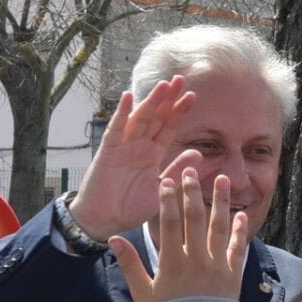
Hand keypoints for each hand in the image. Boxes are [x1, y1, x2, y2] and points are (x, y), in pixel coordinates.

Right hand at [66, 77, 201, 239]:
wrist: (104, 222)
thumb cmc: (129, 208)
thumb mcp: (161, 190)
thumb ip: (176, 170)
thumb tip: (198, 153)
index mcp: (152, 154)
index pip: (168, 128)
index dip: (179, 112)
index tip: (192, 96)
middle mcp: (139, 146)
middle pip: (155, 117)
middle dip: (167, 99)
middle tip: (180, 80)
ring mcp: (123, 146)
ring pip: (139, 118)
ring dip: (150, 101)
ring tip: (163, 85)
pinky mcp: (108, 151)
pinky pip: (116, 129)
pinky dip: (122, 113)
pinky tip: (129, 97)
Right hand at [113, 170, 249, 301]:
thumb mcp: (143, 293)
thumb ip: (130, 264)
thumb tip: (114, 239)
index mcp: (172, 262)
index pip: (170, 223)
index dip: (168, 199)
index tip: (167, 180)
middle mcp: (196, 260)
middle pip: (195, 218)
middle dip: (192, 192)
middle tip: (191, 171)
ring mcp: (217, 267)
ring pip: (220, 227)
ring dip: (220, 202)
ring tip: (221, 180)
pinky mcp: (233, 276)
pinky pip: (238, 248)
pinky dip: (240, 231)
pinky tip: (241, 214)